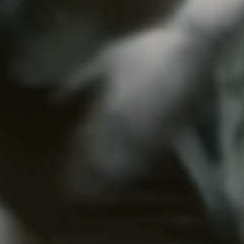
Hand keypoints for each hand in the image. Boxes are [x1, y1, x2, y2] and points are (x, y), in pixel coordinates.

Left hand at [58, 19, 218, 200]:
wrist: (189, 49)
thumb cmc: (145, 49)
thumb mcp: (106, 58)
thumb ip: (79, 80)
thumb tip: (54, 99)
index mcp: (108, 108)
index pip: (85, 144)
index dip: (74, 162)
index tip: (63, 175)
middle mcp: (126, 127)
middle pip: (102, 163)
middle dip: (87, 179)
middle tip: (74, 193)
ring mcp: (149, 134)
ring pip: (124, 168)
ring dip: (108, 182)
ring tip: (96, 195)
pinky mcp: (169, 136)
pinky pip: (146, 162)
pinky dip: (132, 172)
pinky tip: (125, 177)